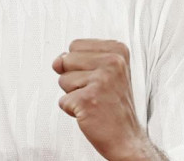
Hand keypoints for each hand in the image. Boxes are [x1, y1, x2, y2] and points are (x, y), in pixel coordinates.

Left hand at [54, 39, 164, 160]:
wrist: (126, 138)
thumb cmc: (113, 105)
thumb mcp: (101, 72)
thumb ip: (76, 59)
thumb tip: (56, 62)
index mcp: (117, 50)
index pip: (75, 45)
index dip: (80, 65)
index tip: (100, 79)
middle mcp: (113, 62)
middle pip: (66, 60)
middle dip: (74, 78)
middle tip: (97, 92)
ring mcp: (102, 80)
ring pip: (62, 80)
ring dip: (73, 94)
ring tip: (95, 102)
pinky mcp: (88, 99)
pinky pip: (62, 100)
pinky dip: (72, 110)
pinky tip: (91, 113)